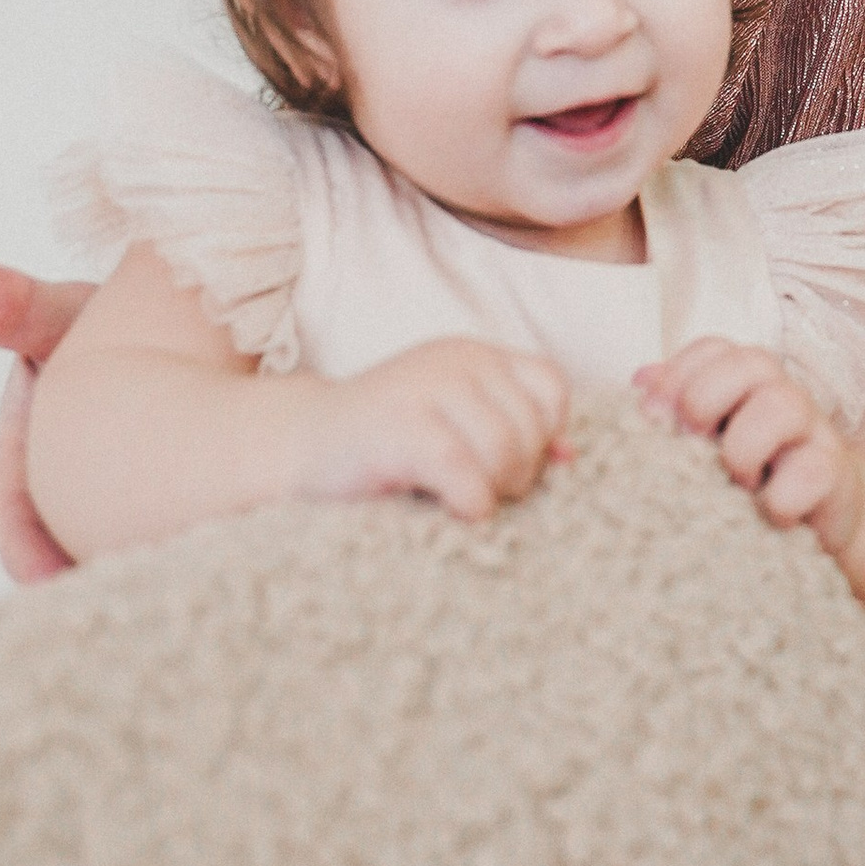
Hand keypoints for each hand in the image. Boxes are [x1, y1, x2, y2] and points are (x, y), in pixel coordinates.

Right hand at [299, 340, 569, 521]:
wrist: (294, 450)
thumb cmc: (382, 451)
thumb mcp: (452, 430)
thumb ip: (509, 436)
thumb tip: (570, 458)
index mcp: (474, 356)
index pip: (551, 388)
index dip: (540, 436)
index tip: (503, 465)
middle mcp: (455, 359)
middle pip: (530, 429)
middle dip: (513, 475)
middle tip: (472, 491)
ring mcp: (425, 387)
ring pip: (503, 450)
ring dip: (490, 492)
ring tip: (455, 499)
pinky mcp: (398, 426)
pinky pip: (464, 472)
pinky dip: (467, 502)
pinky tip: (447, 509)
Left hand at [635, 338, 862, 558]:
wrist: (817, 524)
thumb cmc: (751, 476)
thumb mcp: (707, 443)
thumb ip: (675, 410)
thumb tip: (640, 382)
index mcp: (746, 381)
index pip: (713, 349)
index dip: (676, 375)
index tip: (654, 418)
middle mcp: (782, 395)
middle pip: (753, 361)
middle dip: (705, 399)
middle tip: (691, 445)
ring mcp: (814, 432)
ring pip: (783, 405)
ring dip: (744, 447)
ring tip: (735, 484)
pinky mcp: (836, 476)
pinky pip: (814, 470)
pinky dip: (783, 495)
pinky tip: (768, 514)